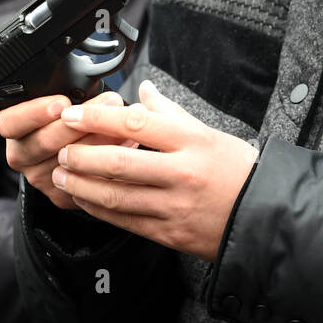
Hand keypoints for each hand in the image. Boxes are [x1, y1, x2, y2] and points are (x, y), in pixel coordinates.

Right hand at [0, 90, 136, 209]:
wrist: (76, 145)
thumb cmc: (70, 115)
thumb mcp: (61, 95)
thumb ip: (65, 90)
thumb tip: (87, 84)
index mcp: (15, 130)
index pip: (9, 123)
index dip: (34, 113)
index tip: (62, 103)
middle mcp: (22, 156)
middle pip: (43, 143)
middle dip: (80, 122)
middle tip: (110, 103)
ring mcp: (40, 178)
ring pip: (67, 162)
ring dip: (100, 140)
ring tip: (125, 123)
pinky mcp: (61, 196)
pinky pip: (85, 180)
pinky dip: (109, 160)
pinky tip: (128, 144)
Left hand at [50, 80, 259, 260]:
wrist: (263, 214)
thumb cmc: (236, 169)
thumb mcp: (208, 132)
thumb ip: (170, 112)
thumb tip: (144, 90)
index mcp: (191, 141)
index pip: (135, 124)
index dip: (97, 119)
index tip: (72, 115)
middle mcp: (181, 172)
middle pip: (119, 162)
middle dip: (81, 155)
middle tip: (60, 148)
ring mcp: (174, 205)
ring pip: (117, 195)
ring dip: (82, 185)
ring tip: (61, 175)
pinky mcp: (170, 232)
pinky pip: (125, 221)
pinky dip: (98, 209)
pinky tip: (84, 200)